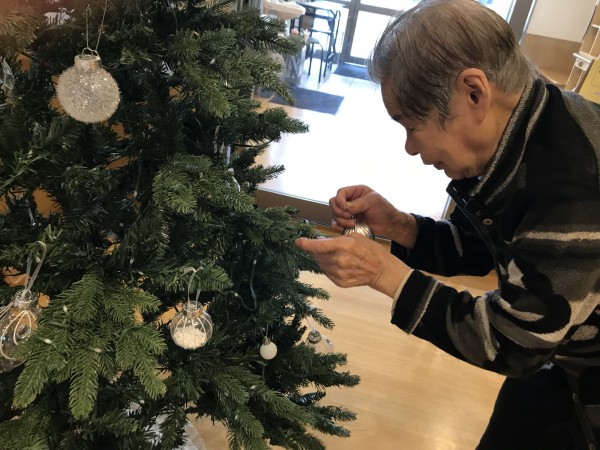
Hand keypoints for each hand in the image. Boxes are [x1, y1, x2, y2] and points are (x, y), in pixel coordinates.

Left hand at [295, 234, 410, 297]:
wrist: (381, 270)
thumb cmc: (369, 249)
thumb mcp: (355, 236)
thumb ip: (335, 239)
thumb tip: (319, 241)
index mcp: (343, 246)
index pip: (318, 246)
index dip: (305, 244)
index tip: (297, 242)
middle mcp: (339, 260)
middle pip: (317, 255)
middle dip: (317, 250)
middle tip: (327, 247)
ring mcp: (339, 273)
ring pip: (321, 264)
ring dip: (323, 259)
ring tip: (337, 256)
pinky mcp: (340, 282)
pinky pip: (327, 273)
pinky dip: (329, 267)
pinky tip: (340, 265)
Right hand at [329, 185, 417, 247]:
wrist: (389, 224)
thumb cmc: (384, 209)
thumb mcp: (373, 201)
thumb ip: (358, 203)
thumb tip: (344, 207)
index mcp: (356, 191)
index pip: (340, 192)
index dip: (340, 200)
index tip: (346, 208)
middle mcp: (350, 201)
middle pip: (333, 203)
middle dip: (340, 211)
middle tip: (350, 216)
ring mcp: (348, 212)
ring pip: (334, 214)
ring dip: (342, 220)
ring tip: (354, 223)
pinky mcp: (347, 223)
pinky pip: (336, 224)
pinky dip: (338, 227)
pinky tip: (348, 227)